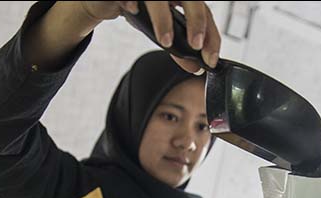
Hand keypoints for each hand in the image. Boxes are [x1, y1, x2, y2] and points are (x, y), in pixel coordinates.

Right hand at [81, 1, 220, 71]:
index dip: (211, 36)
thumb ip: (179, 50)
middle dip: (196, 22)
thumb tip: (195, 68)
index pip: (205, 13)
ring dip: (163, 18)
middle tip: (196, 45)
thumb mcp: (162, 33)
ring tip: (165, 42)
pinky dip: (131, 2)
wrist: (109, 2)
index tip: (210, 60)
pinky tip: (133, 10)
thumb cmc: (140, 13)